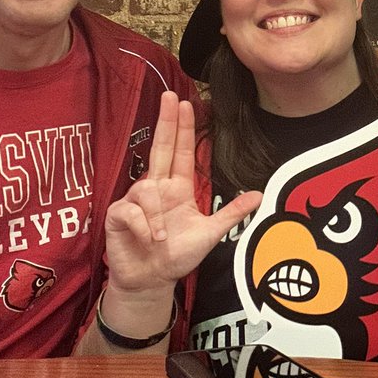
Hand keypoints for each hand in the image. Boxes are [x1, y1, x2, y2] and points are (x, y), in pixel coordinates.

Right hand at [104, 92, 261, 293]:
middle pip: (160, 148)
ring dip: (157, 216)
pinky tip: (149, 239)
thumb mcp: (210, 234)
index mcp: (177, 189)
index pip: (180, 152)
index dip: (182, 128)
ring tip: (162, 237)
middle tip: (169, 96)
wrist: (152, 281)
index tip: (185, 103)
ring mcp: (135, 200)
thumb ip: (231, 214)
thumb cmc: (177, 256)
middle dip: (164, 121)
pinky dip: (144, 227)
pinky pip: (131, 210)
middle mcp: (156, 188)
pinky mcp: (118, 215)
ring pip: (145, 189)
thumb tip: (259, 195)